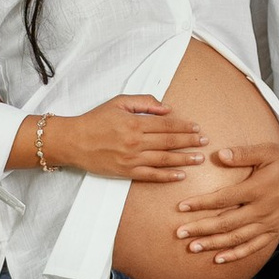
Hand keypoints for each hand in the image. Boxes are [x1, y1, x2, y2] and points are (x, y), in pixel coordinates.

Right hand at [33, 94, 209, 180]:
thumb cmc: (95, 120)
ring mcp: (132, 159)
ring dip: (184, 159)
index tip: (197, 127)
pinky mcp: (126, 172)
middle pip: (169, 142)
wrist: (73, 141)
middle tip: (204, 142)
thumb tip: (167, 109)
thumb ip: (144, 102)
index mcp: (135, 123)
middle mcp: (136, 142)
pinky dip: (167, 176)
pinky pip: (151, 175)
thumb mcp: (119, 102)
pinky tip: (180, 175)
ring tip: (199, 158)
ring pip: (164, 159)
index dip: (184, 126)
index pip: (166, 125)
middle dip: (189, 141)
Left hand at [174, 138, 278, 271]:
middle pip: (225, 223)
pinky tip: (220, 258)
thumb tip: (220, 155)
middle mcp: (261, 210)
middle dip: (201, 229)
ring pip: (236, 238)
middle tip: (180, 233)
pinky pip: (253, 247)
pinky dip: (236, 254)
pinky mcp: (275, 231)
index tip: (182, 207)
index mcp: (257, 189)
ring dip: (214, 244)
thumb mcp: (268, 151)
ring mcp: (268, 223)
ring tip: (194, 248)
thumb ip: (243, 154)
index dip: (201, 204)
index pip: (223, 199)